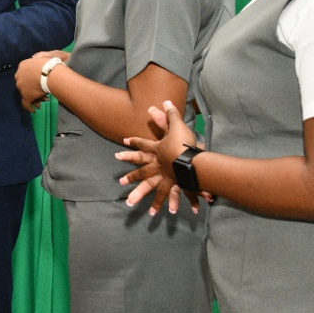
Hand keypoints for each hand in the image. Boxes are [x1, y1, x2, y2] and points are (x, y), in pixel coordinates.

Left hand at [15, 51, 67, 112]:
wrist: (48, 72)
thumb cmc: (48, 63)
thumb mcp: (42, 56)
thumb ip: (38, 58)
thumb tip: (37, 58)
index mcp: (22, 65)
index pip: (25, 73)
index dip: (32, 78)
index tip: (38, 81)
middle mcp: (18, 76)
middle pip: (25, 83)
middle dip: (32, 88)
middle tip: (40, 92)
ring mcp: (21, 86)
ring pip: (26, 93)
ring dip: (34, 97)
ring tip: (42, 100)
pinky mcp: (25, 96)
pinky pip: (26, 103)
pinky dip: (30, 107)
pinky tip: (34, 110)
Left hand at [115, 100, 201, 215]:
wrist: (193, 159)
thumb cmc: (184, 142)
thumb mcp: (177, 125)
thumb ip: (170, 114)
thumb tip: (165, 100)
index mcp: (157, 151)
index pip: (143, 145)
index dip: (134, 143)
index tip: (123, 143)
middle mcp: (159, 165)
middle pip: (143, 172)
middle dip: (131, 177)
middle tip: (120, 183)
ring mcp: (167, 176)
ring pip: (153, 188)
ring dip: (143, 196)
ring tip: (132, 204)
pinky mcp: (178, 184)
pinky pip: (175, 195)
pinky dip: (173, 203)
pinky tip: (169, 212)